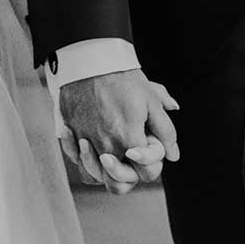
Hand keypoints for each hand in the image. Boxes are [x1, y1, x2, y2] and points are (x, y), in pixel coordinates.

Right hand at [58, 70, 179, 193]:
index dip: (152, 165)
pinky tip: (91, 146)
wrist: (89, 58)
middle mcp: (106, 145)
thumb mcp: (151, 99)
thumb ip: (166, 130)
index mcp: (129, 138)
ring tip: (110, 155)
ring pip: (94, 176)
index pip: (147, 174)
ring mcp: (85, 140)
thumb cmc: (123, 77)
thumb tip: (174, 155)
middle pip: (118, 185)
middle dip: (128, 177)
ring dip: (104, 171)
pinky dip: (83, 160)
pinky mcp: (70, 133)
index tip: (148, 150)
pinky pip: (75, 161)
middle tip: (130, 160)